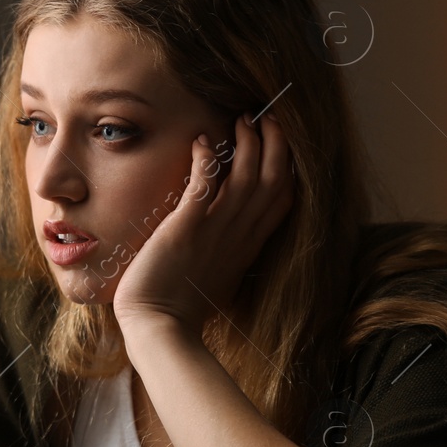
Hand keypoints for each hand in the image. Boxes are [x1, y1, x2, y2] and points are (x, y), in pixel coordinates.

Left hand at [112, 110, 294, 336]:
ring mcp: (215, 231)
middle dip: (276, 144)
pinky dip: (207, 159)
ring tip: (243, 118)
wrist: (160, 329)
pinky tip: (201, 140)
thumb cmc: (181, 311)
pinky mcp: (186, 228)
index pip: (282, 201)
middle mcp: (239, 235)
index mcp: (248, 248)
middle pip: (274, 180)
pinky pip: (205, 185)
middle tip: (268, 117)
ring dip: (248, 143)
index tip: (280, 145)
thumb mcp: (217, 279)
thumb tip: (220, 245)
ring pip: (247, 176)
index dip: (286, 169)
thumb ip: (223, 256)